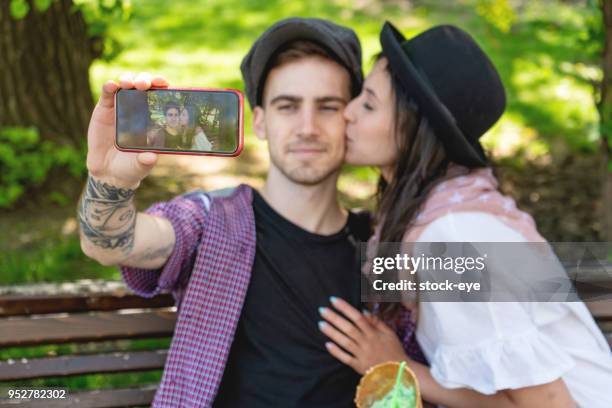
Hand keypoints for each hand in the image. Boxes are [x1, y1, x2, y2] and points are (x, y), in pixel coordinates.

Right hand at [86, 72, 168, 187]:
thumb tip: (151, 157)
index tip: (164, 84)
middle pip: (144, 85)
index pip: (161, 96)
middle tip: (145, 84)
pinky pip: (107, 93)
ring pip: (126, 84)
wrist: (109, 172)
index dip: (163, 86)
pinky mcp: (104, 109)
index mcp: (153, 117)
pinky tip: (111, 85)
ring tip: (129, 84)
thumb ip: (145, 161)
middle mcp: (139, 108)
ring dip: (129, 79)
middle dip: (146, 80)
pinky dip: (109, 86)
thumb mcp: (141, 165)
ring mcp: (121, 106)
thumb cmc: (131, 166)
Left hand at [318, 297, 408, 374]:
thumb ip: (377, 322)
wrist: (399, 373)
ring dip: (332, 333)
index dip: (345, 308)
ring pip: (344, 342)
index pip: (357, 317)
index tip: (334, 300)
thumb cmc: (394, 351)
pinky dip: (336, 352)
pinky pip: (346, 358)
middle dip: (334, 318)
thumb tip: (363, 311)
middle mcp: (366, 342)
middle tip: (321, 310)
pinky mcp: (359, 366)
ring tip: (320, 324)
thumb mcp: (390, 333)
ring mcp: (362, 354)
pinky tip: (327, 345)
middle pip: (348, 328)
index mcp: (373, 333)